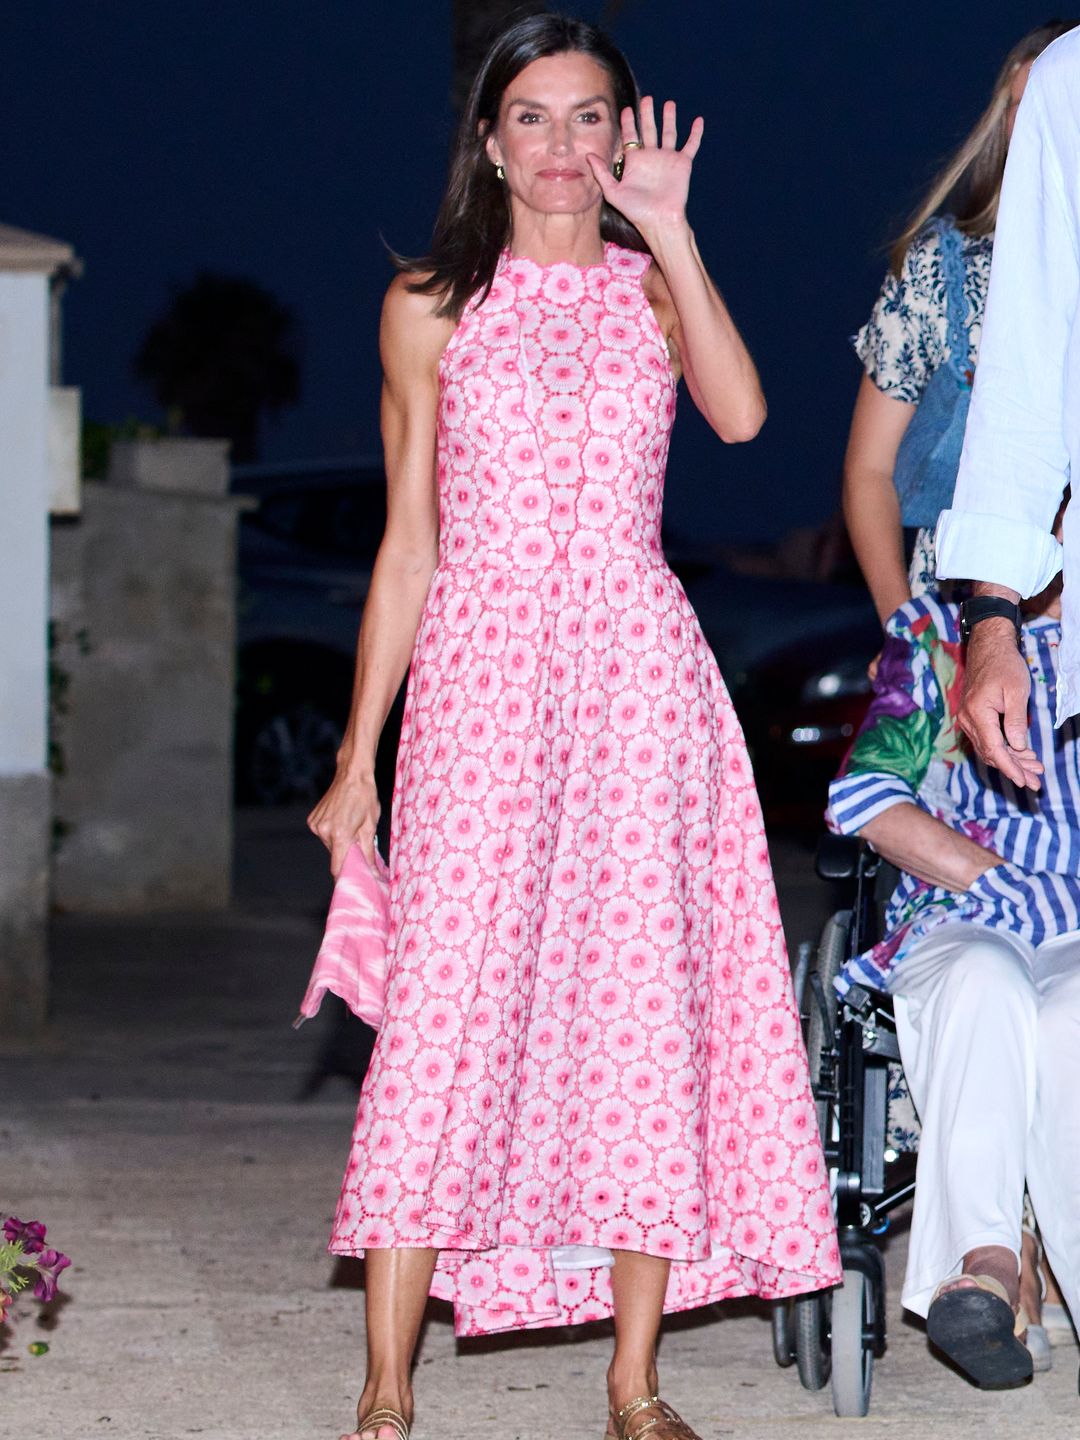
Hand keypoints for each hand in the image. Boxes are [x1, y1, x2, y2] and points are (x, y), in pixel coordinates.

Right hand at [307, 767, 380, 876]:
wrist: (352, 774)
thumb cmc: (366, 798)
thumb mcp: (371, 826)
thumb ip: (369, 852)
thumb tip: (373, 873)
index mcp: (340, 834)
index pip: (338, 867)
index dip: (346, 877)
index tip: (354, 881)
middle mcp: (324, 831)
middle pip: (336, 855)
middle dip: (347, 854)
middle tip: (360, 845)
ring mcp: (316, 825)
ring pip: (330, 845)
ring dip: (341, 842)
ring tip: (351, 827)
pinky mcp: (313, 820)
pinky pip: (324, 834)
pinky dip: (333, 833)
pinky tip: (342, 820)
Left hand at [587, 97, 702, 235]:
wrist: (660, 220)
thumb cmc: (636, 211)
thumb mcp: (613, 192)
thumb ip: (601, 173)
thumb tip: (589, 156)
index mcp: (635, 162)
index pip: (630, 137)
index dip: (628, 123)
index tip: (626, 109)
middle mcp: (651, 158)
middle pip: (649, 130)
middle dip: (647, 114)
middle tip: (646, 99)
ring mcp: (667, 159)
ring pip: (669, 133)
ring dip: (669, 118)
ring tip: (669, 103)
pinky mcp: (682, 164)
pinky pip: (691, 145)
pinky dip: (696, 133)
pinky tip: (699, 121)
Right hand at [958, 619, 1041, 789]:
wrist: (988, 649)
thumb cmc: (1004, 666)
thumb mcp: (1016, 692)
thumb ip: (1015, 721)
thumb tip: (1018, 747)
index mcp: (978, 713)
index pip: (995, 749)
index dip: (1010, 767)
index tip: (1024, 781)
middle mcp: (968, 720)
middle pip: (991, 753)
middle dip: (1014, 769)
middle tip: (1036, 782)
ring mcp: (969, 720)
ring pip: (989, 749)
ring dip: (1011, 761)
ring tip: (1034, 770)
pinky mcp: (974, 718)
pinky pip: (987, 740)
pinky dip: (1004, 750)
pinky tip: (1021, 754)